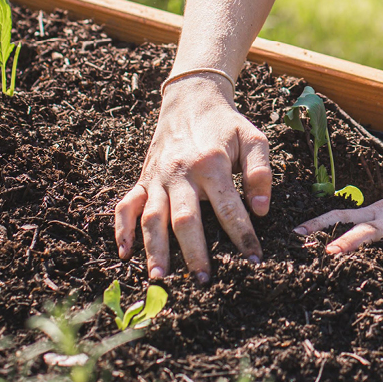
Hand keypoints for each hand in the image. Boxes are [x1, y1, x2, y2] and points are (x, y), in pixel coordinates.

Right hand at [114, 77, 271, 283]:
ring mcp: (158, 178)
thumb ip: (260, 172)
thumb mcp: (253, 139)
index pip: (229, 208)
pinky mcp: (143, 179)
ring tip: (161, 279)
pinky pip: (125, 205)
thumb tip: (261, 209)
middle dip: (194, 252)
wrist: (191, 100)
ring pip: (152, 218)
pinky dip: (121, 229)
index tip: (254, 260)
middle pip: (185, 219)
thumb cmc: (226, 125)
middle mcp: (181, 173)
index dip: (243, 235)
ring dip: (155, 250)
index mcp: (212, 164)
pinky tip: (124, 253)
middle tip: (204, 281)